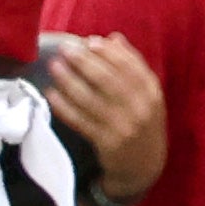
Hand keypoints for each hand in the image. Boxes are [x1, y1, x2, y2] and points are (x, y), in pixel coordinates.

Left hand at [46, 32, 167, 205]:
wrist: (144, 168)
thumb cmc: (142, 124)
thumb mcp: (147, 96)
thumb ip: (133, 66)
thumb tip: (113, 37)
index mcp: (152, 94)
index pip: (130, 67)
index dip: (109, 52)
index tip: (90, 41)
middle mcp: (140, 110)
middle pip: (109, 80)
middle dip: (84, 62)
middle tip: (64, 48)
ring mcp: (123, 128)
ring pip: (92, 100)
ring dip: (70, 81)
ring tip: (54, 66)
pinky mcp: (106, 144)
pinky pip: (81, 121)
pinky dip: (65, 107)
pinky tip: (52, 94)